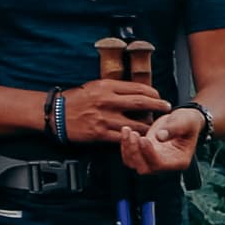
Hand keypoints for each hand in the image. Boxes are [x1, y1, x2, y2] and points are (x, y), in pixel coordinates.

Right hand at [56, 78, 172, 144]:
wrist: (57, 113)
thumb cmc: (76, 99)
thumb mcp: (95, 86)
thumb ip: (114, 88)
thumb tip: (134, 90)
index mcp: (107, 87)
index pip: (137, 88)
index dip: (152, 93)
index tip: (159, 96)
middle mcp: (108, 101)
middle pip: (141, 103)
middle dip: (157, 106)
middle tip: (167, 108)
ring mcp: (105, 118)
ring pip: (134, 123)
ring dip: (148, 125)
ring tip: (154, 126)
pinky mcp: (100, 133)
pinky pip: (122, 137)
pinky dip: (133, 138)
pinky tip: (140, 138)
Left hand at [120, 106, 207, 174]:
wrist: (183, 120)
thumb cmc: (188, 121)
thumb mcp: (185, 121)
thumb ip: (175, 128)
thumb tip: (160, 136)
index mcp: (179, 161)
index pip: (160, 164)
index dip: (149, 153)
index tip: (143, 138)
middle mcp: (165, 165)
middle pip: (144, 168)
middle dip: (135, 152)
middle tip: (133, 134)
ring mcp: (153, 161)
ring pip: (133, 163)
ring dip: (127, 148)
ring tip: (127, 130)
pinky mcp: (144, 154)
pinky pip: (129, 156)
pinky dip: (125, 145)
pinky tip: (126, 131)